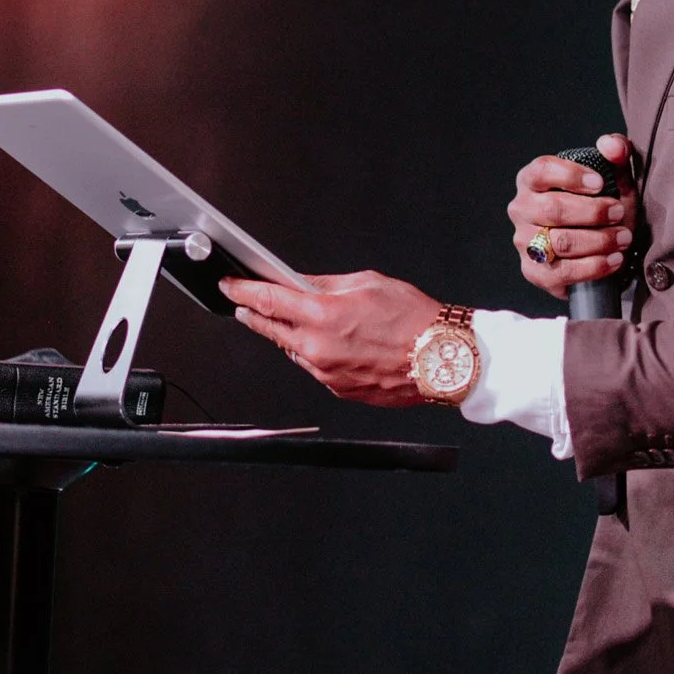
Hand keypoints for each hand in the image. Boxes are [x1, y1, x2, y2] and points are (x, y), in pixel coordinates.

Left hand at [220, 270, 442, 406]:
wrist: (443, 358)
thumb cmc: (414, 319)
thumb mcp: (367, 283)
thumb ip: (327, 285)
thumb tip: (301, 283)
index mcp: (323, 315)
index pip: (268, 300)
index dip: (243, 292)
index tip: (230, 286)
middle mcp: (318, 348)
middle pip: (271, 329)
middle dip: (256, 315)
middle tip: (246, 304)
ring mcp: (327, 373)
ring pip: (293, 351)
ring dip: (290, 335)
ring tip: (301, 321)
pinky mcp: (339, 390)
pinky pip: (315, 368)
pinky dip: (315, 354)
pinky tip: (331, 342)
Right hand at [509, 133, 636, 299]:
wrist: (599, 249)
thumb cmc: (601, 208)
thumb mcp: (613, 180)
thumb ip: (616, 156)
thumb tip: (612, 145)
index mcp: (532, 180)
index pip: (542, 171)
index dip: (571, 176)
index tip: (600, 182)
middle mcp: (521, 209)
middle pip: (553, 209)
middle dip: (593, 212)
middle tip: (619, 213)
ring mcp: (524, 242)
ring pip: (560, 242)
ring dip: (599, 241)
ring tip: (624, 238)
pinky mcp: (534, 271)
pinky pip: (562, 272)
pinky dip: (593, 267)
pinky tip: (614, 260)